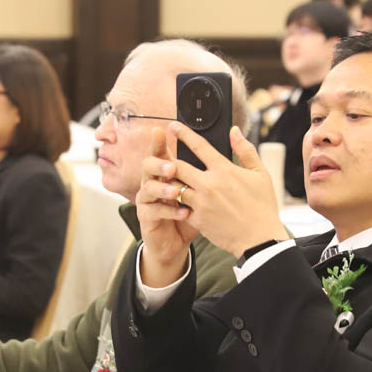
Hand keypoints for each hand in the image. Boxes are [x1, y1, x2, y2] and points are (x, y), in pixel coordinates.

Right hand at [134, 127, 200, 287]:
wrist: (178, 242)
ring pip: (148, 187)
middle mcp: (154, 182)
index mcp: (166, 172)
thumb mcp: (205, 191)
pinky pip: (154, 211)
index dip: (158, 141)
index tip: (162, 130)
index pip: (161, 152)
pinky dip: (169, 211)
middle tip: (172, 166)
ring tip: (176, 191)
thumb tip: (225, 147)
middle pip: (148, 165)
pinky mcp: (147, 217)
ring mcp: (148, 199)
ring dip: (162, 188)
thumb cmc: (193, 213)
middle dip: (159, 163)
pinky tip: (183, 212)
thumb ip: (211, 170)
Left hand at [151, 123, 286, 256]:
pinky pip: (180, 206)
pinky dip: (178, 202)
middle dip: (169, 159)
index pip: (199, 146)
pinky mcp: (197, 219)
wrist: (258, 239)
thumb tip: (234, 131)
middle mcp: (209, 184)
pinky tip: (178, 201)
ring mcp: (201, 203)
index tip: (174, 126)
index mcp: (224, 170)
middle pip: (178, 165)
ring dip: (171, 181)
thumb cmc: (262, 206)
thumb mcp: (260, 174)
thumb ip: (245, 150)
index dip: (184, 134)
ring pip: (175, 186)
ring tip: (169, 179)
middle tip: (164, 156)